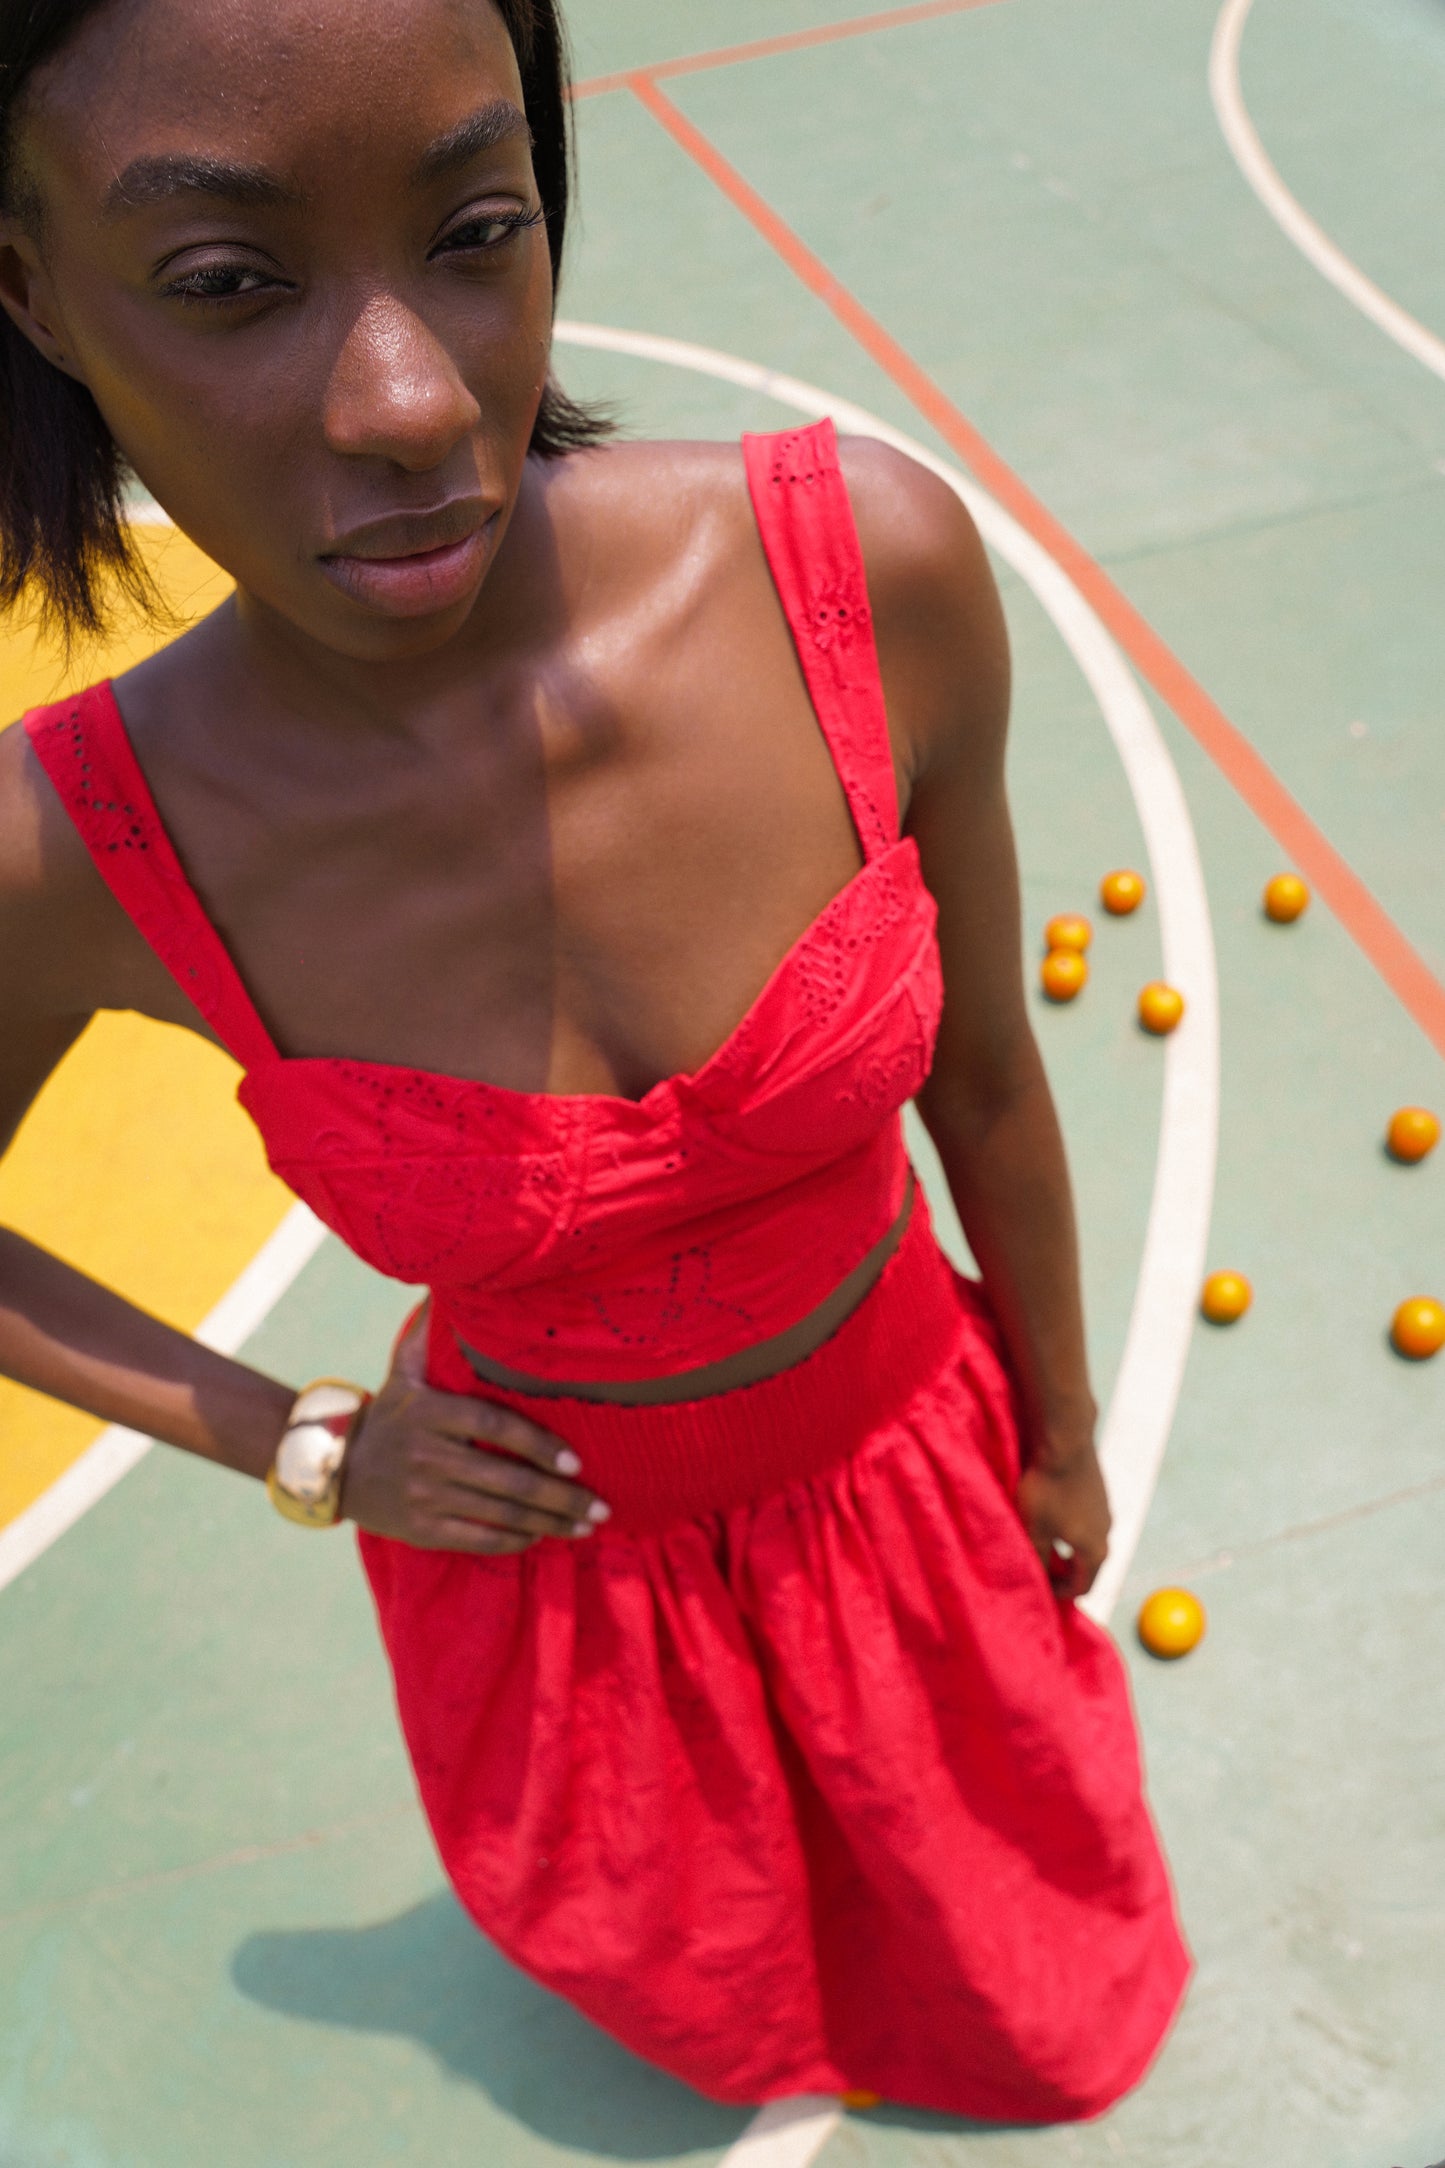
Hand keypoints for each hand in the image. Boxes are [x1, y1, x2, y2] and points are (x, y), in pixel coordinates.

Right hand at [339, 1305, 610, 1554]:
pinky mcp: (421, 1529)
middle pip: (506, 1479)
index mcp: (431, 1412)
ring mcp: (424, 1496)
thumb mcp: (404, 1371)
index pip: (494, 1426)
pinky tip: (542, 1535)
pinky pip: (477, 1539)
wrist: (335, 1467)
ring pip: (499, 1513)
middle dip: (560, 1496)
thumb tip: (444, 1285)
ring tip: (588, 1525)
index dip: (538, 1444)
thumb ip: (428, 1335)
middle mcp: (427, 1455)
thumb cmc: (390, 1415)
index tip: (577, 1461)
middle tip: (602, 1506)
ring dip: (550, 1522)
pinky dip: (514, 1540)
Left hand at [1015, 1439, 1110, 1601]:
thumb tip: (1038, 1580)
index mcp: (1094, 1551)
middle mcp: (1107, 1534)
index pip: (1082, 1587)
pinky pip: (1087, 1523)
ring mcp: (1106, 1512)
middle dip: (1063, 1573)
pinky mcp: (1099, 1493)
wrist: (1065, 1441)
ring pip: (1086, 1542)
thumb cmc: (1047, 1488)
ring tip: (1042, 1542)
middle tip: (1038, 1567)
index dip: (1059, 1593)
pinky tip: (1051, 1516)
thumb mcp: (1035, 1530)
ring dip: (1066, 1549)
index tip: (1038, 1588)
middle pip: (1086, 1566)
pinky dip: (1071, 1530)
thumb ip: (1038, 1559)